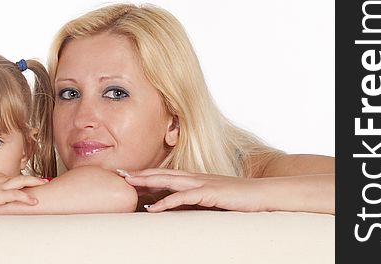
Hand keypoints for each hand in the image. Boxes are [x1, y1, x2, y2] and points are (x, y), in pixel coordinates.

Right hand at [0, 172, 47, 206]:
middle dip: (32, 179)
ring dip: (34, 182)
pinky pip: (17, 195)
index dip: (19, 180)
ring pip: (22, 182)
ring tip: (45, 184)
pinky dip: (27, 197)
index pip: (10, 178)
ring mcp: (0, 185)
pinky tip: (35, 201)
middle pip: (19, 177)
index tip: (26, 180)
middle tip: (43, 180)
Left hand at [119, 168, 266, 211]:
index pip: (164, 174)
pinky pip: (183, 197)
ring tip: (128, 184)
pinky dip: (166, 202)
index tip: (126, 174)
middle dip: (139, 173)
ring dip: (146, 182)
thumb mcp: (212, 200)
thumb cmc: (238, 199)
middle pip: (161, 173)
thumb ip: (194, 201)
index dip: (145, 173)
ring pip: (168, 181)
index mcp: (194, 178)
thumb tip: (176, 207)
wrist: (263, 195)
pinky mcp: (209, 193)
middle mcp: (194, 177)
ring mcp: (201, 183)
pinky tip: (152, 208)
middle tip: (117, 174)